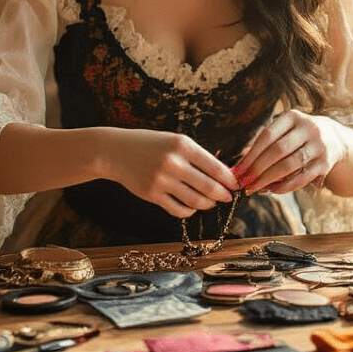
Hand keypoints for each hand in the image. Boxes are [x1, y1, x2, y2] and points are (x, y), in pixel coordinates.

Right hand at [99, 128, 239, 217]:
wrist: (116, 151)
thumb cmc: (150, 144)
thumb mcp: (175, 141)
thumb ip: (197, 156)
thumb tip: (223, 174)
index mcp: (183, 145)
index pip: (215, 167)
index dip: (230, 179)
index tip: (236, 184)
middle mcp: (173, 163)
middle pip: (209, 187)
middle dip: (223, 195)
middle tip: (228, 197)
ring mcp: (162, 180)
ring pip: (196, 201)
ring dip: (207, 204)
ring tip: (210, 201)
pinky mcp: (152, 195)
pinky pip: (179, 210)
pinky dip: (190, 211)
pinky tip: (192, 206)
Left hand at [234, 109, 347, 194]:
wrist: (335, 139)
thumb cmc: (298, 136)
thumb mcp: (285, 130)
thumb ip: (264, 143)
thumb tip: (239, 164)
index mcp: (293, 117)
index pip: (267, 135)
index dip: (251, 154)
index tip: (237, 170)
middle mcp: (308, 128)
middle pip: (277, 150)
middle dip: (257, 169)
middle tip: (243, 182)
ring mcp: (319, 146)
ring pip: (289, 165)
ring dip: (268, 180)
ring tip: (254, 188)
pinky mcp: (326, 163)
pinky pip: (302, 178)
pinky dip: (285, 187)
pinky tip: (272, 190)